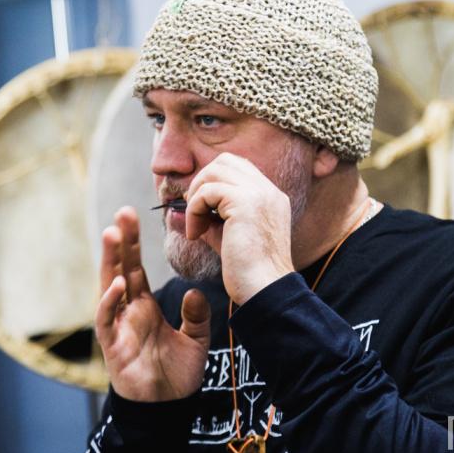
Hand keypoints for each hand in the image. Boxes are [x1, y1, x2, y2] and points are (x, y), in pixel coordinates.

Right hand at [95, 206, 210, 401]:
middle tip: (122, 212)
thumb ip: (196, 315)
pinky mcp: (112, 344)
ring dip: (109, 261)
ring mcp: (118, 325)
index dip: (134, 243)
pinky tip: (119, 283)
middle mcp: (128, 310)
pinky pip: (107, 319)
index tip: (133, 216)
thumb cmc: (177, 372)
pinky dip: (110, 301)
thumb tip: (194, 292)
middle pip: (120, 268)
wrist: (168, 406)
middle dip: (120, 242)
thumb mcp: (196, 339)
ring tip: (112, 234)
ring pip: (108, 287)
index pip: (136, 266)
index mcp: (144, 304)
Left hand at [186, 153, 294, 304]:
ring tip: (195, 226)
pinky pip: (207, 191)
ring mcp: (260, 193)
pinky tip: (194, 234)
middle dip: (202, 182)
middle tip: (194, 212)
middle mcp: (269, 190)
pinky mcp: (245, 202)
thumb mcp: (227, 236)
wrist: (264, 290)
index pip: (238, 168)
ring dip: (196, 196)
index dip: (213, 182)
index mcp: (271, 197)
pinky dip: (193, 210)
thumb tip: (182, 208)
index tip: (200, 209)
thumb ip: (211, 217)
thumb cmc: (247, 272)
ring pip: (214, 171)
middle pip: (225, 161)